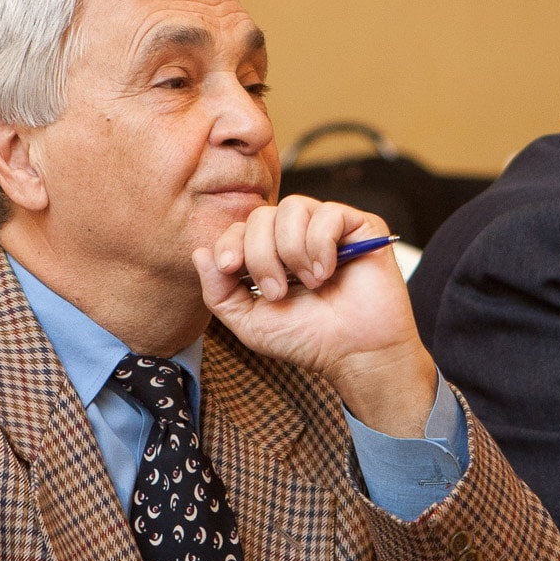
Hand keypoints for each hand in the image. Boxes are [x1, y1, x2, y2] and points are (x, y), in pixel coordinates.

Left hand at [192, 196, 438, 436]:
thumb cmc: (307, 339)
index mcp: (270, 252)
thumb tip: (200, 253)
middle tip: (277, 293)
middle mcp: (297, 235)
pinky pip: (328, 213)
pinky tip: (327, 272)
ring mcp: (328, 227)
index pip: (240, 227)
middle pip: (261, 216)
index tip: (232, 270)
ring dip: (292, 251)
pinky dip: (321, 245)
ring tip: (308, 284)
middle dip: (261, 255)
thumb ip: (218, 292)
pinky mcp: (359, 226)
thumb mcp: (249, 322)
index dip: (230, 243)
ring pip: (292, 208)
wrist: (355, 353)